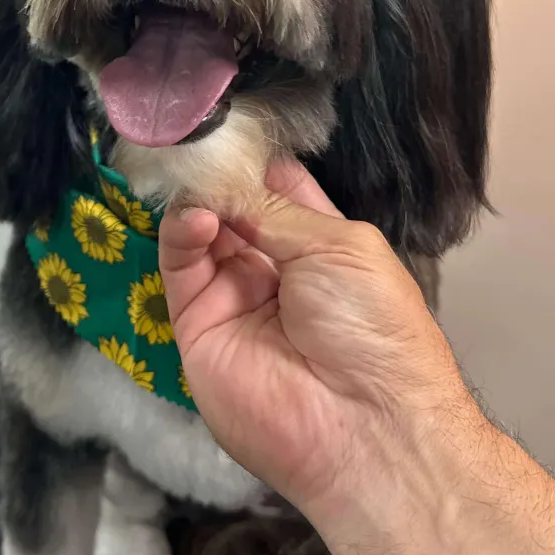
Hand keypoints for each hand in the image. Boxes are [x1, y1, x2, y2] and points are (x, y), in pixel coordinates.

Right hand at [159, 158, 469, 515]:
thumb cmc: (375, 330)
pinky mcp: (197, 327)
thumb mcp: (338, 246)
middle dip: (218, 176)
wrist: (363, 427)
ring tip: (202, 187)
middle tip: (200, 145)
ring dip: (198, 201)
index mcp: (322, 246)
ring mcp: (234, 298)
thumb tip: (226, 183)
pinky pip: (179, 270)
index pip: (277, 189)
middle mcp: (275, 269)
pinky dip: (181, 234)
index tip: (230, 127)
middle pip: (231, 206)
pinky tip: (197, 218)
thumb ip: (273, 209)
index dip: (254, 160)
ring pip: (200, 232)